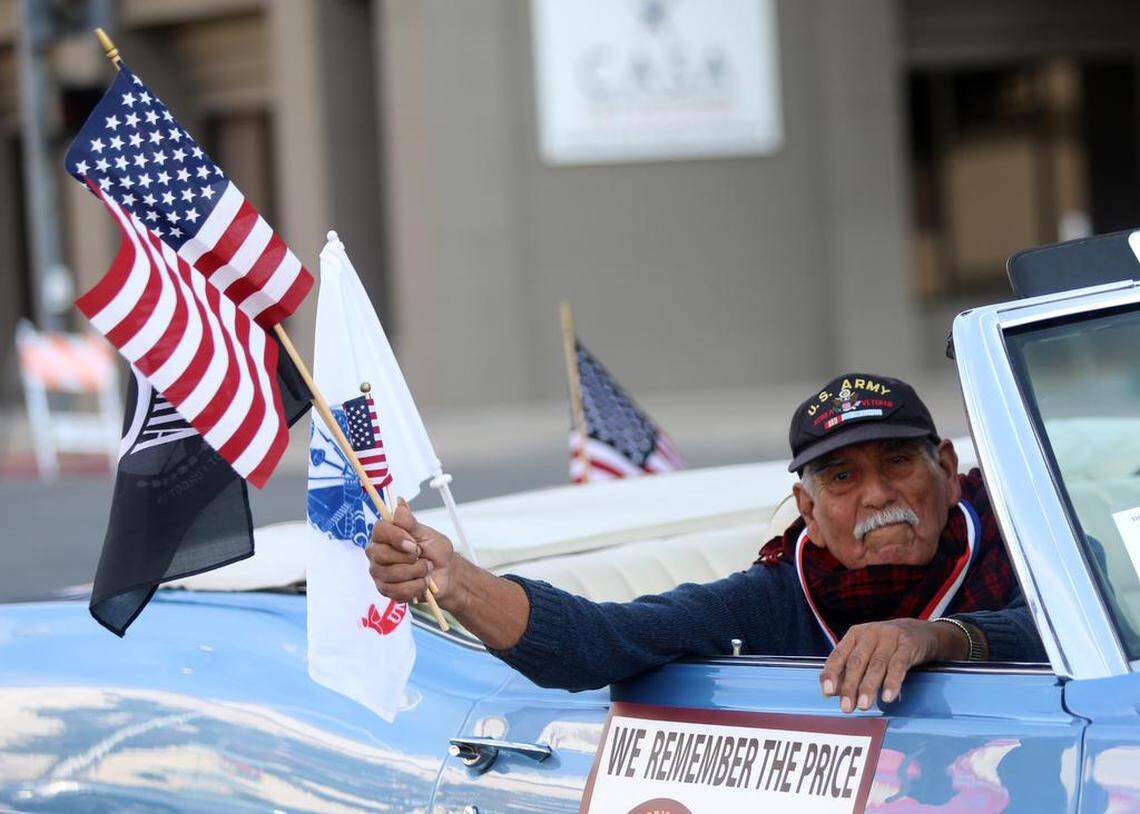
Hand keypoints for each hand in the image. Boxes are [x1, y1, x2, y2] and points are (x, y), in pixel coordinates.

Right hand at [367, 500, 458, 604]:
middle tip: (422, 557)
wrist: (445, 574)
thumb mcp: (428, 534)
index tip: (414, 543)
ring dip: (416, 572)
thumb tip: (399, 505)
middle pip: (381, 554)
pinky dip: (416, 586)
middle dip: (408, 558)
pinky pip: (397, 591)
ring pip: (391, 574)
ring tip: (425, 569)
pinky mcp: (385, 589)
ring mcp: (379, 572)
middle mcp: (377, 552)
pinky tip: (422, 582)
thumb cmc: (435, 551)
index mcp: (386, 534)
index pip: (379, 529)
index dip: (396, 537)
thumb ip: (411, 523)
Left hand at [819, 619, 966, 712]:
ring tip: (864, 706)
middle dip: (850, 686)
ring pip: (876, 665)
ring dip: (869, 687)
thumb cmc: (887, 646)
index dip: (832, 673)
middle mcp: (870, 634)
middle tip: (846, 707)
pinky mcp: (908, 645)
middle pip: (857, 662)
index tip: (828, 692)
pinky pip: (898, 665)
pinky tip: (887, 697)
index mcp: (855, 634)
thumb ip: (851, 668)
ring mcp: (890, 638)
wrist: (922, 632)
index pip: (839, 655)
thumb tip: (834, 692)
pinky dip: (892, 682)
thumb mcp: (867, 650)